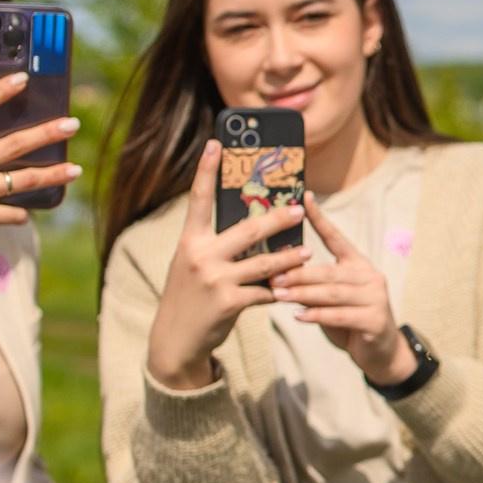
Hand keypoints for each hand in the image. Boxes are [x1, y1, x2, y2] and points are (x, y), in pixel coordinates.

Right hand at [143, 141, 312, 390]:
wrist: (175, 339)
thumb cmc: (190, 296)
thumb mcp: (194, 265)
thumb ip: (217, 245)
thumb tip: (255, 227)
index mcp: (190, 241)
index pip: (199, 199)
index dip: (207, 169)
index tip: (217, 142)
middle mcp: (199, 255)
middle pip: (247, 229)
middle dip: (276, 219)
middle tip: (299, 209)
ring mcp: (214, 279)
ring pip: (263, 263)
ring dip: (289, 258)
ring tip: (306, 251)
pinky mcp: (228, 303)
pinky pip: (264, 292)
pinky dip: (280, 292)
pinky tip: (293, 291)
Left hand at [270, 193, 411, 385]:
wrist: (380, 351)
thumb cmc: (349, 320)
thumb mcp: (330, 299)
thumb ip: (313, 285)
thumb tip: (280, 270)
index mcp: (358, 264)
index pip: (336, 237)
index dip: (320, 218)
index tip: (304, 199)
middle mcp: (370, 276)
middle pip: (329, 270)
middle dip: (298, 273)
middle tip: (272, 276)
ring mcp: (375, 297)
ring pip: (332, 293)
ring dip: (303, 294)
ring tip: (279, 296)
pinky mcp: (374, 320)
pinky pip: (340, 315)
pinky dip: (317, 316)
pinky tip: (299, 317)